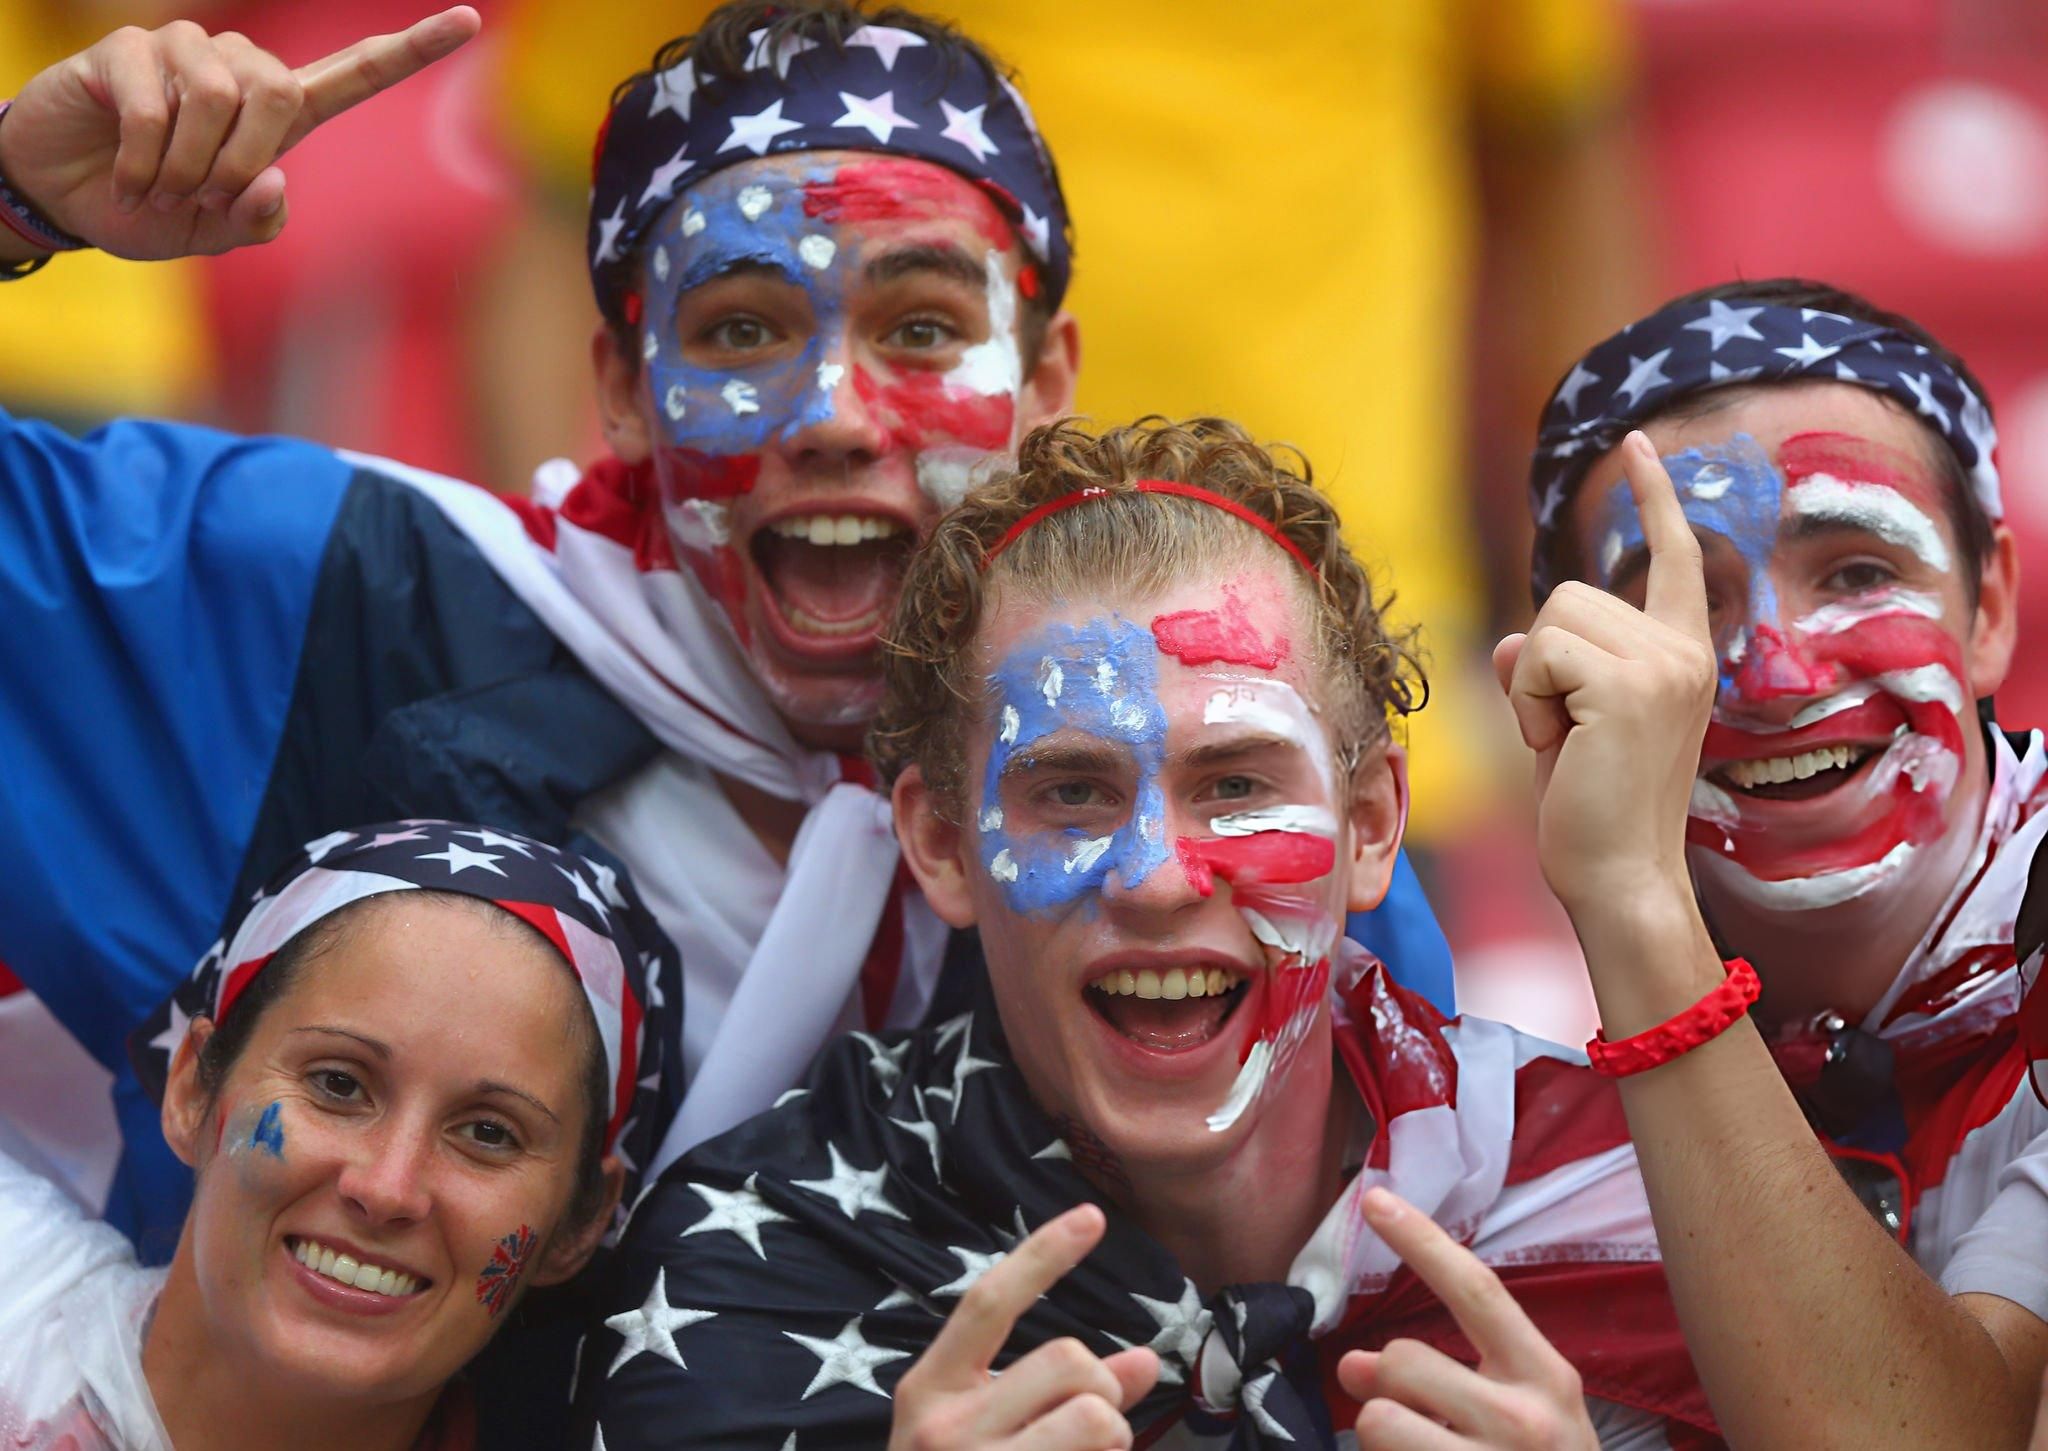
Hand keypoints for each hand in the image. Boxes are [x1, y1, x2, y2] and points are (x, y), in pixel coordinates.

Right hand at [0, 8, 478, 259]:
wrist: (67, 199)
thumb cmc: (153, 213)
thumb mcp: (215, 237)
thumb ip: (258, 219)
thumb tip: (273, 179)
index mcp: (281, 114)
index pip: (356, 73)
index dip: (413, 50)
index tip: (471, 22)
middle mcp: (240, 69)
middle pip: (281, 90)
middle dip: (241, 159)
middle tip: (201, 197)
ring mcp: (185, 50)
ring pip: (216, 99)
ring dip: (184, 164)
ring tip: (160, 187)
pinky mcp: (129, 48)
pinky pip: (153, 106)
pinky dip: (141, 160)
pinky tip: (127, 178)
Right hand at [889, 1204, 1160, 1449]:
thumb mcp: (978, 1434)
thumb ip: (1056, 1394)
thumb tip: (1143, 1362)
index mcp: (929, 1391)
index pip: (987, 1302)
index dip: (1042, 1255)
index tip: (1093, 1216)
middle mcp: (945, 1430)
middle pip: (1069, 1362)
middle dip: (1102, 1390)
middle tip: (1090, 1427)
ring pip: (1095, 1417)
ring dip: (1112, 1438)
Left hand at [1339, 1189, 1597, 1448]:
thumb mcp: (1519, 1415)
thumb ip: (1446, 1377)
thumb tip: (1353, 1365)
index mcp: (1546, 1380)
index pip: (1479, 1291)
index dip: (1423, 1241)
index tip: (1374, 1197)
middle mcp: (1527, 1423)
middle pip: (1403, 1359)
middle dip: (1387, 1381)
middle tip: (1413, 1414)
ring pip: (1379, 1423)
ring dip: (1381, 1437)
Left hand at [1491, 430, 1715, 914]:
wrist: (1619, 877)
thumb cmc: (1591, 810)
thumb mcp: (1564, 723)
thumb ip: (1547, 671)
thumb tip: (1514, 643)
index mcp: (1683, 654)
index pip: (1675, 558)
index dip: (1655, 498)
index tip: (1641, 443)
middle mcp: (1684, 651)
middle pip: (1570, 593)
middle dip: (1543, 660)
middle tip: (1567, 732)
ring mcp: (1664, 665)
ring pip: (1552, 618)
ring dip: (1535, 683)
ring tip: (1566, 740)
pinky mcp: (1631, 685)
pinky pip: (1540, 653)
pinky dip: (1529, 700)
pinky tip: (1559, 744)